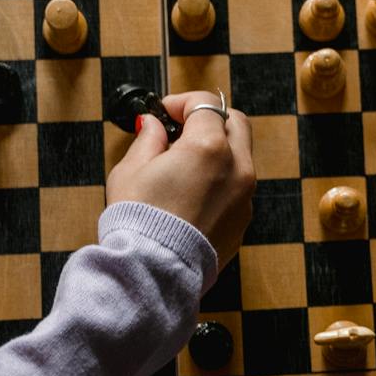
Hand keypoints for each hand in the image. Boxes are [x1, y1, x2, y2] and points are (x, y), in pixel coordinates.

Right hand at [105, 91, 255, 267]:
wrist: (154, 272)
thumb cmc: (139, 223)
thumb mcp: (131, 170)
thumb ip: (148, 139)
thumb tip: (152, 126)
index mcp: (209, 148)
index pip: (206, 104)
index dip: (181, 102)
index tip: (164, 112)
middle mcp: (237, 168)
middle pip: (235, 123)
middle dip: (209, 119)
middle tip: (181, 130)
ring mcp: (244, 196)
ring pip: (240, 157)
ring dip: (217, 150)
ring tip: (183, 165)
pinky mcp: (243, 220)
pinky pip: (237, 188)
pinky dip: (220, 181)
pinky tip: (192, 194)